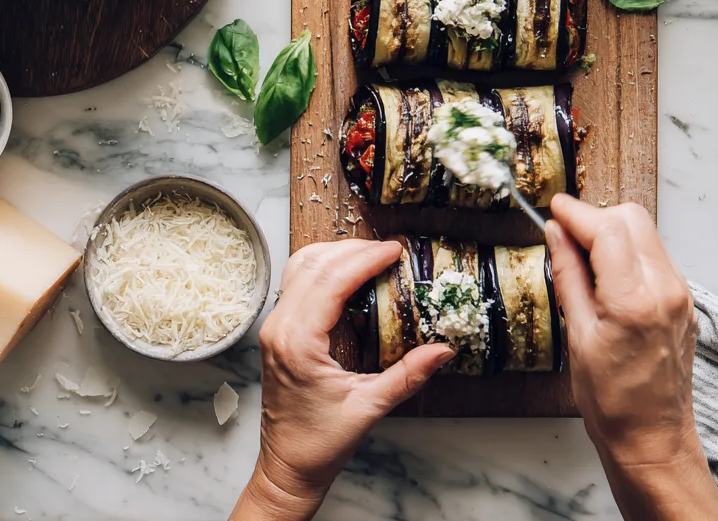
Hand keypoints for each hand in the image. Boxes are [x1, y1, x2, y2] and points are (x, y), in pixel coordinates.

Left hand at [232, 240, 453, 520]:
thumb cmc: (320, 443)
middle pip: (315, 264)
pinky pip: (296, 282)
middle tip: (390, 251)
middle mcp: (279, 328)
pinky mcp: (276, 330)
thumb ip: (407, 375)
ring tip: (372, 256)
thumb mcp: (369, 408)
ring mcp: (273, 327)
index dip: (366, 258)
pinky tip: (348, 273)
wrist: (286, 467)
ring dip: (337, 253)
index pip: (332, 281)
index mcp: (298, 343)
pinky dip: (322, 267)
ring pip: (301, 266)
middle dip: (355, 250)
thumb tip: (443, 349)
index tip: (396, 250)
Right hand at [546, 196, 717, 520]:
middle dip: (595, 217)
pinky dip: (628, 251)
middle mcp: (665, 289)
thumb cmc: (611, 401)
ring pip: (645, 232)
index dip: (576, 213)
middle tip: (565, 233)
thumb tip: (556, 233)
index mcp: (634, 301)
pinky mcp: (683, 300)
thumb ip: (568, 275)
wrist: (653, 440)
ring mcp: (680, 293)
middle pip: (632, 218)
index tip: (554, 208)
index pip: (607, 229)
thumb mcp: (577, 336)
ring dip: (612, 232)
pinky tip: (606, 274)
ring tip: (583, 258)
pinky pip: (654, 255)